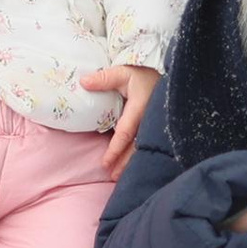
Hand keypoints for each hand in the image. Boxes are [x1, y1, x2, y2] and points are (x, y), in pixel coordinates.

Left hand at [80, 63, 160, 178]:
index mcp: (139, 109)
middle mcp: (147, 120)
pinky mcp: (152, 126)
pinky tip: (129, 165)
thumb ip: (105, 78)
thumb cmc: (141, 74)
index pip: (125, 133)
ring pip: (140, 148)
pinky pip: (144, 143)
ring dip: (129, 162)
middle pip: (134, 147)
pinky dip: (135, 155)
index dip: (115, 149)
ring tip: (118, 175)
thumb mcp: (123, 72)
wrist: (163, 74)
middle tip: (112, 175)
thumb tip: (83, 82)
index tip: (105, 162)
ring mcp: (151, 125)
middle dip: (122, 163)